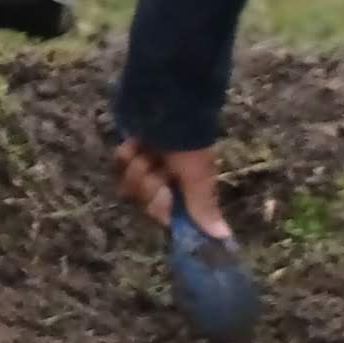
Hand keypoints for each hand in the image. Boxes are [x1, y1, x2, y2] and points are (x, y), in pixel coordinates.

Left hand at [114, 138, 229, 240]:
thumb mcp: (197, 175)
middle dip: (150, 185)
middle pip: (146, 202)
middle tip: (159, 168)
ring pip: (130, 184)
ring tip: (149, 151)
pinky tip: (137, 142)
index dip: (161, 207)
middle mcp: (168, 180)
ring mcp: (148, 165)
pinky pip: (120, 164)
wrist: (166, 104)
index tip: (166, 196)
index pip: (166, 215)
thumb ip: (203, 206)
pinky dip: (127, 153)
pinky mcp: (132, 151)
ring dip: (138, 168)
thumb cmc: (188, 141)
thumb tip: (224, 238)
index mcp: (186, 189)